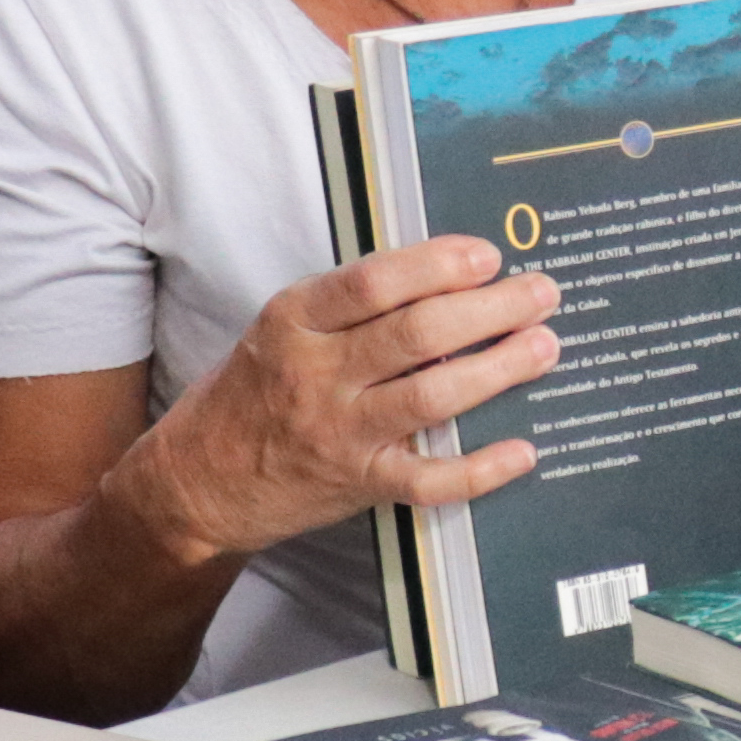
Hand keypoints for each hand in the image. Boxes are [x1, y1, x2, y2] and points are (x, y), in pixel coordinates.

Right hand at [110, 238, 558, 571]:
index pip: (374, 282)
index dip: (438, 265)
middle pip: (416, 333)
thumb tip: (444, 277)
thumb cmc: (253, 394)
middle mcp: (316, 374)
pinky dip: (481, 468)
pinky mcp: (357, 484)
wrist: (197, 481)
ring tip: (544, 347)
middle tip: (540, 293)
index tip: (488, 255)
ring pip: (433, 396)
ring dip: (499, 370)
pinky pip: (429, 479)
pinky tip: (522, 450)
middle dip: (491, 309)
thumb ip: (349, 307)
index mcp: (295, 321)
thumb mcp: (283, 330)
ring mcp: (338, 433)